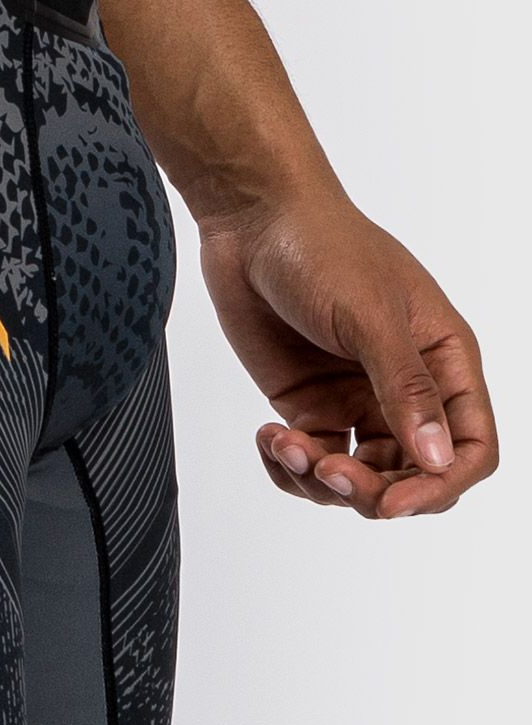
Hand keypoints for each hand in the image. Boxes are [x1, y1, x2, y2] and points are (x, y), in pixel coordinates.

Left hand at [198, 191, 496, 519]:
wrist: (253, 222)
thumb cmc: (324, 249)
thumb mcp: (370, 315)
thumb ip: (403, 387)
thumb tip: (436, 457)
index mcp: (444, 362)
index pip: (471, 447)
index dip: (439, 484)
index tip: (391, 502)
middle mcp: (406, 389)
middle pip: (413, 476)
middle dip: (372, 491)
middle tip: (324, 471)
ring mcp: (356, 400)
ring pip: (359, 479)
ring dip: (320, 481)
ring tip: (282, 443)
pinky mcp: (309, 404)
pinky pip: (310, 462)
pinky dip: (287, 466)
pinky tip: (266, 438)